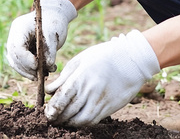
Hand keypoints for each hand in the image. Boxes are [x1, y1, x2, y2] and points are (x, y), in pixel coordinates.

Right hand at [5, 0, 77, 79]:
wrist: (54, 15)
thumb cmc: (54, 22)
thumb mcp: (54, 35)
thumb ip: (50, 51)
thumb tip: (48, 67)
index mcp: (20, 28)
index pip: (18, 47)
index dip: (26, 59)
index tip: (37, 66)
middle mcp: (14, 36)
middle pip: (14, 56)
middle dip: (26, 69)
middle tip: (39, 77)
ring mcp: (15, 42)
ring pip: (15, 62)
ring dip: (26, 72)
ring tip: (40, 77)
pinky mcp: (21, 49)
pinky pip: (20, 63)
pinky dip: (28, 70)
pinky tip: (38, 75)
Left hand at [44, 30, 159, 125]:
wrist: (132, 59)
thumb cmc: (104, 55)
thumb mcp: (82, 59)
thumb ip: (65, 76)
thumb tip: (50, 90)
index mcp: (81, 78)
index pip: (62, 99)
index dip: (52, 108)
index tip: (47, 112)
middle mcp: (90, 92)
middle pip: (69, 112)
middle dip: (57, 118)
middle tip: (51, 118)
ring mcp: (100, 101)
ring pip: (80, 120)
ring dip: (69, 123)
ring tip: (62, 121)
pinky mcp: (109, 107)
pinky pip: (93, 120)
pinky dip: (82, 123)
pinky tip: (77, 120)